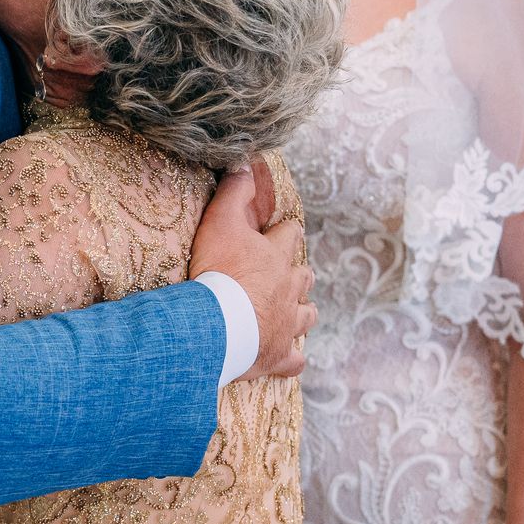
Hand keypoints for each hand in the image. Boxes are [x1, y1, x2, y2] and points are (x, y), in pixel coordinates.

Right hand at [190, 164, 314, 381]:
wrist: (217, 326)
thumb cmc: (218, 272)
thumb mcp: (221, 222)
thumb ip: (234, 192)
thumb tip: (245, 164)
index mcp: (277, 256)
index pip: (290, 235)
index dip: (284, 232)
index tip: (278, 232)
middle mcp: (289, 289)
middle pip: (305, 277)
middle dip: (299, 274)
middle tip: (286, 274)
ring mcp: (287, 324)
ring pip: (307, 316)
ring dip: (302, 312)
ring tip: (294, 312)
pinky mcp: (279, 355)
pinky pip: (294, 360)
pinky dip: (292, 358)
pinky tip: (288, 358)